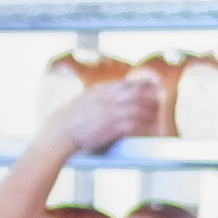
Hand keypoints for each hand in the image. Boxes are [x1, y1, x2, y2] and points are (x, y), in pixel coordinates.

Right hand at [43, 73, 165, 159]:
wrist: (58, 133)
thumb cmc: (69, 120)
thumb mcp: (84, 100)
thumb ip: (99, 96)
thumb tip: (112, 94)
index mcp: (100, 90)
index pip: (127, 84)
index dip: (143, 86)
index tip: (153, 88)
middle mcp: (106, 98)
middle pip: (137, 93)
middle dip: (151, 97)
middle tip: (159, 102)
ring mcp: (109, 112)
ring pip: (139, 108)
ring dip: (150, 113)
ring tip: (157, 118)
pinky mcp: (110, 127)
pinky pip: (134, 124)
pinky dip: (144, 127)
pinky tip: (150, 130)